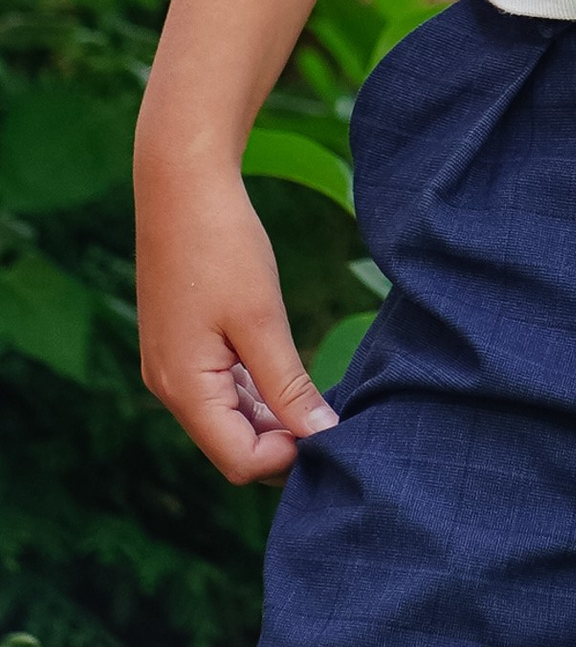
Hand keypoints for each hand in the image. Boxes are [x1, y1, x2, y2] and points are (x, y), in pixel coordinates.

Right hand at [135, 149, 339, 483]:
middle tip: (333, 416)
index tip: (333, 426)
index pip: (239, 460)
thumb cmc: (223, 247)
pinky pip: (219, 389)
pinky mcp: (182, 346)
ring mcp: (173, 367)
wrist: (181, 186)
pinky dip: (253, 391)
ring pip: (227, 417)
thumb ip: (289, 385)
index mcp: (184, 389)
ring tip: (318, 396)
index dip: (288, 455)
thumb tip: (322, 436)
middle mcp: (170, 388)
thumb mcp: (263, 321)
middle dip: (281, 440)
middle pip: (232, 445)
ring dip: (270, 416)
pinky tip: (287, 375)